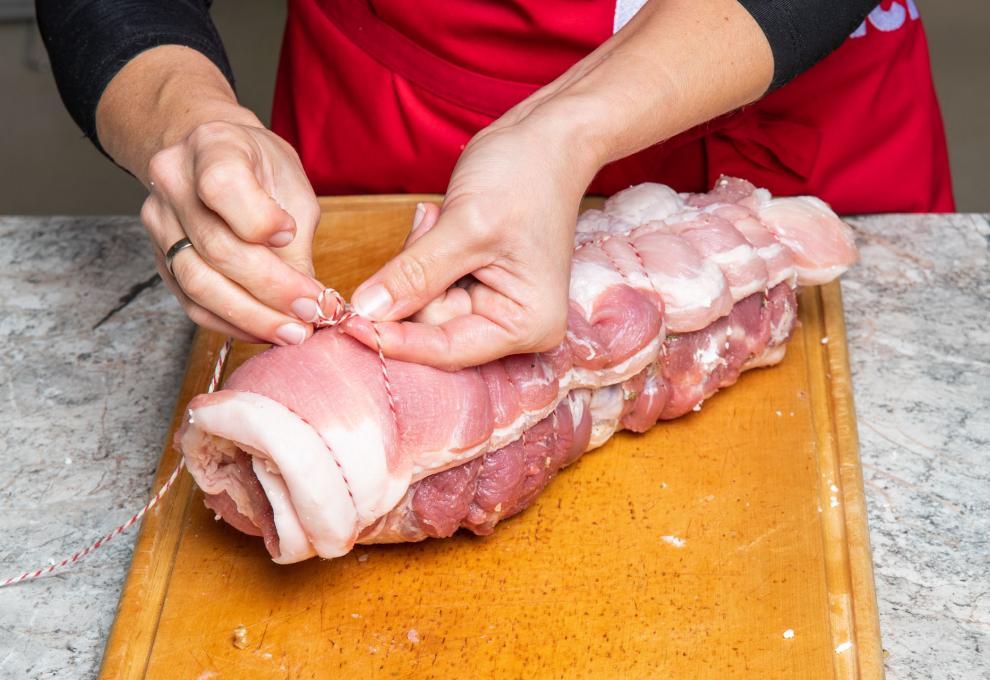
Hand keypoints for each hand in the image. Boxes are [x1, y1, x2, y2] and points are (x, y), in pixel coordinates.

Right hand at [142, 120, 324, 343]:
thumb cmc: (261, 169)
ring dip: (252, 317)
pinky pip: (191, 303)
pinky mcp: (159, 259)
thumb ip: (296, 241)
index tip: (291, 233)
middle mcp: (173, 182)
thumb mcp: (290, 186)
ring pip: (199, 284)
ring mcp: (159, 222)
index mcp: (211, 147)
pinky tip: (264, 330)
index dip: (260, 221)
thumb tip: (311, 304)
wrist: (214, 156)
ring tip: (293, 332)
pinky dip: (231, 323)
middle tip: (312, 313)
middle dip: (271, 291)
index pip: (222, 187)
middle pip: (216, 250)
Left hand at [343, 119, 596, 369]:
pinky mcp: (476, 286)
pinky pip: (427, 285)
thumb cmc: (525, 175)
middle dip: (413, 280)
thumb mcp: (468, 225)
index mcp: (526, 325)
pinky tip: (438, 221)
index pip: (448, 350)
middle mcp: (513, 326)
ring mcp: (494, 306)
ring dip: (417, 260)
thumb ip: (416, 274)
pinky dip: (422, 253)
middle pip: (432, 327)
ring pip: (423, 304)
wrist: (548, 138)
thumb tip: (367, 312)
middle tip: (428, 226)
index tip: (348, 324)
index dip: (396, 339)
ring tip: (438, 217)